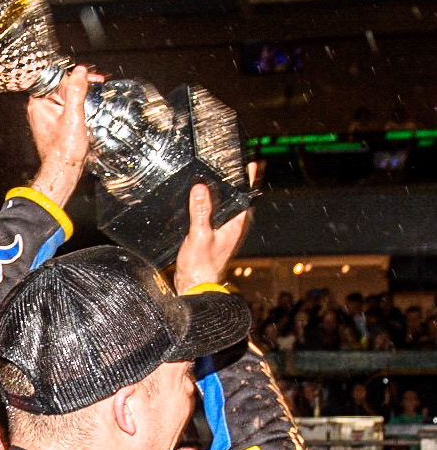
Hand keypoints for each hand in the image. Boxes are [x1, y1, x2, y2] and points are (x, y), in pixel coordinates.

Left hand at [27, 66, 96, 208]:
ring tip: (95, 97)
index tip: (89, 76)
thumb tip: (79, 71)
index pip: (55, 77)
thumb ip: (76, 91)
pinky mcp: (55, 125)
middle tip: (97, 84)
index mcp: (39, 103)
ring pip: (65, 97)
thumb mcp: (73, 117)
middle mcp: (40, 108)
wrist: (63, 172)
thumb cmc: (64, 150)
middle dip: (79, 85)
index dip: (73, 75)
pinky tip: (88, 110)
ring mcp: (47, 117)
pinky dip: (78, 107)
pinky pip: (67, 109)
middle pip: (60, 86)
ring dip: (81, 96)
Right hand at [173, 163, 257, 293]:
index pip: (247, 194)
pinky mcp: (218, 237)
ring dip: (227, 193)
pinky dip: (217, 205)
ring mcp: (228, 232)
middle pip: (240, 198)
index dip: (250, 177)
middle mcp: (235, 226)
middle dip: (238, 181)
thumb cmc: (201, 267)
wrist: (196, 287)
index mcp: (236, 223)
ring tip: (222, 177)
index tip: (252, 162)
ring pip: (230, 207)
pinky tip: (207, 202)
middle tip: (235, 164)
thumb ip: (200, 211)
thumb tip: (200, 188)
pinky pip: (220, 215)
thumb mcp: (199, 235)